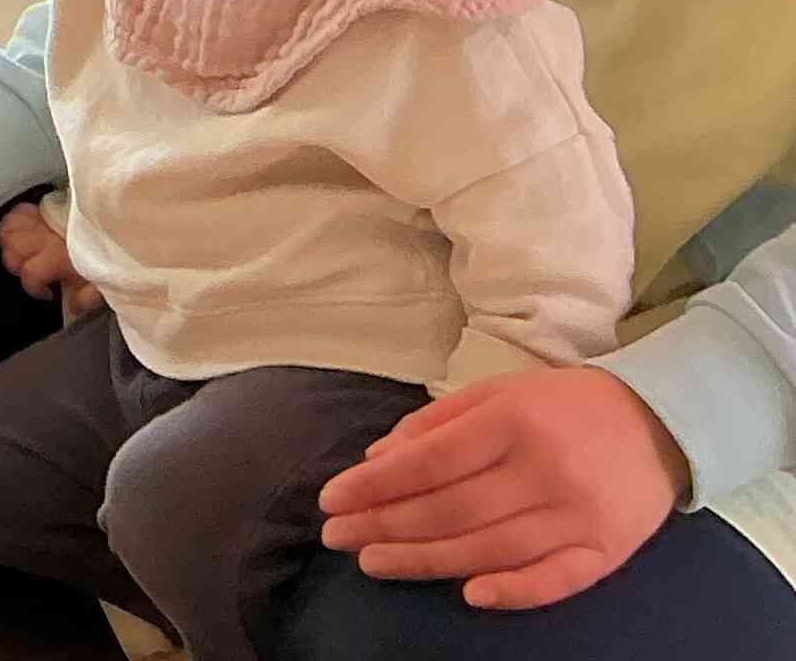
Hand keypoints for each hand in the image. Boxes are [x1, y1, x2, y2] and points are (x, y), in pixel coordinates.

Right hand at [0, 196, 103, 318]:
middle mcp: (45, 237)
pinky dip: (17, 221)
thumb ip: (85, 299)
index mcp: (57, 257)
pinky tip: (25, 231)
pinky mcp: (45, 207)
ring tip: (23, 251)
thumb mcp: (102, 283)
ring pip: (9, 228)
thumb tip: (72, 307)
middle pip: (12, 250)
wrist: (119, 226)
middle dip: (16, 265)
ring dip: (11, 241)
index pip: (29, 274)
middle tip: (32, 270)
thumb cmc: (108, 255)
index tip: (47, 293)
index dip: (34, 288)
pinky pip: (19, 211)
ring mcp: (43, 219)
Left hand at [319, 366, 689, 611]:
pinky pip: (556, 580)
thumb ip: (434, 423)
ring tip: (373, 563)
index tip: (331, 499)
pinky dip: (513, 591)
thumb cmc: (561, 405)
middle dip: (386, 526)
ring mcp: (580, 515)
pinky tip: (468, 595)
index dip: (374, 485)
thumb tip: (376, 460)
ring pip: (491, 548)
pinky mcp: (608, 552)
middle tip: (338, 537)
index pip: (429, 461)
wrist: (658, 423)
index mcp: (512, 422)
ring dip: (426, 560)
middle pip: (452, 509)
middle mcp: (545, 470)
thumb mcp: (496, 394)